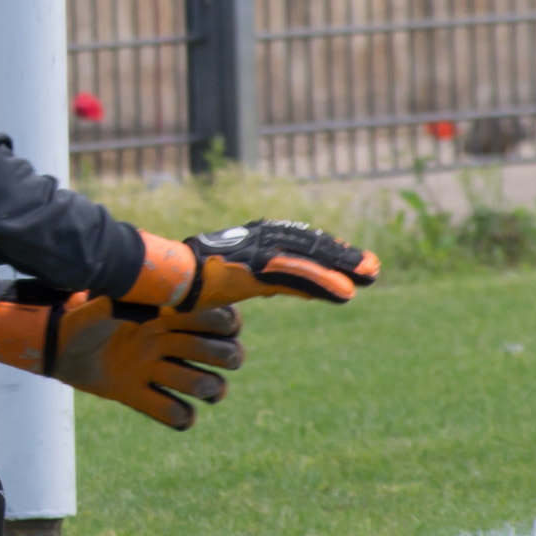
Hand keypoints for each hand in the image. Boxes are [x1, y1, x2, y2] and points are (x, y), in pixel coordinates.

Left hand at [0, 286, 244, 429]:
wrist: (53, 340)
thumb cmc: (82, 313)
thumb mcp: (112, 297)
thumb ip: (141, 293)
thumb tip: (173, 291)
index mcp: (166, 315)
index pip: (217, 319)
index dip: (227, 323)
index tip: (226, 324)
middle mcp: (166, 343)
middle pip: (221, 353)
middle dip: (226, 356)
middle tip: (218, 357)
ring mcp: (154, 371)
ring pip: (204, 384)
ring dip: (208, 386)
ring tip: (200, 387)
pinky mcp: (137, 394)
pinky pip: (173, 413)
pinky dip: (179, 416)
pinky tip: (176, 411)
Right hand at [124, 221, 379, 309]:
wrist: (162, 277)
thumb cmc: (185, 280)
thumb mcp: (230, 280)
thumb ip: (260, 281)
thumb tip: (281, 288)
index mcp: (253, 241)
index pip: (298, 242)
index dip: (326, 251)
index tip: (349, 262)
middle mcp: (259, 241)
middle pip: (309, 245)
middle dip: (342, 256)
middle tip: (373, 268)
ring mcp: (257, 253)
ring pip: (309, 258)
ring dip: (341, 267)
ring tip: (369, 277)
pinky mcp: (255, 269)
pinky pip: (297, 276)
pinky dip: (323, 284)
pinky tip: (345, 294)